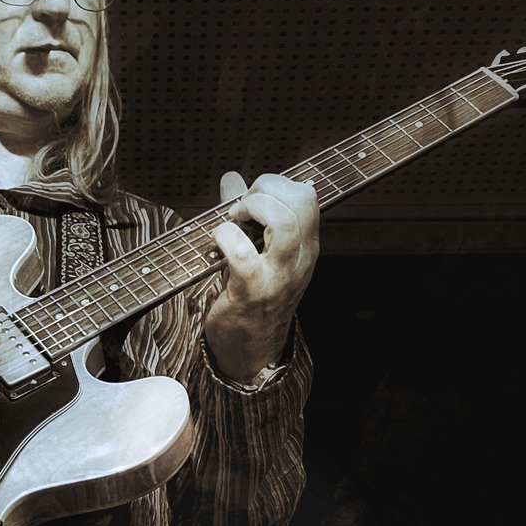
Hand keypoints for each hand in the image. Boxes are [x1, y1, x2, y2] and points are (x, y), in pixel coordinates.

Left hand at [204, 170, 319, 382]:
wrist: (250, 347)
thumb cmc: (251, 294)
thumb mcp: (258, 249)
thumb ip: (245, 212)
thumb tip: (231, 178)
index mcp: (305, 246)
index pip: (308, 196)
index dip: (276, 184)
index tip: (252, 198)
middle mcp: (299, 259)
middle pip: (300, 200)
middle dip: (263, 190)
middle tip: (240, 209)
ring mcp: (279, 276)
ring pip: (282, 222)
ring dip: (251, 210)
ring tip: (233, 221)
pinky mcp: (253, 292)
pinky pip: (242, 254)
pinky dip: (225, 238)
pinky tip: (217, 242)